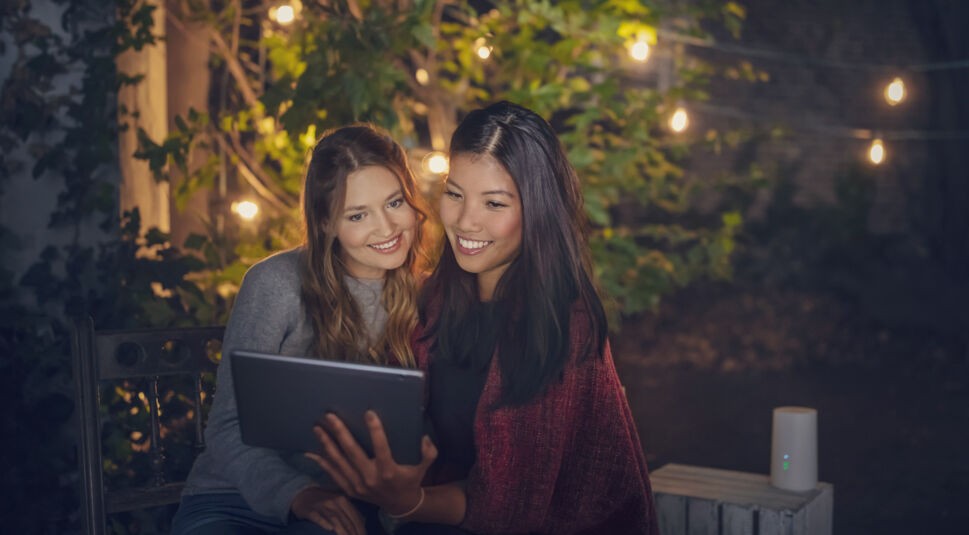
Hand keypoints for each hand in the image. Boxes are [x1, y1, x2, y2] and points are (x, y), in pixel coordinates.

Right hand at [290, 486, 364, 534]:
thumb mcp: (339, 502)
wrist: (302, 495)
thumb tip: (364, 522)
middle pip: (346, 519)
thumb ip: (350, 511)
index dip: (361, 529)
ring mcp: (322, 505)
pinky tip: (330, 529)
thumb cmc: (324, 502)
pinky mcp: (310, 510)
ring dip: (342, 531)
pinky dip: (324, 523)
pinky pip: (317, 517)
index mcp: (343, 499)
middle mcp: (334, 501)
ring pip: (335, 519)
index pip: (355, 516)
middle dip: (353, 533)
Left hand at [306, 410, 437, 515]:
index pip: (381, 447)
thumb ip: (428, 453)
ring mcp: (358, 485)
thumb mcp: (424, 468)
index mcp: (389, 471)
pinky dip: (323, 463)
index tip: (368, 413)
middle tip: (330, 416)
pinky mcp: (350, 490)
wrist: (400, 505)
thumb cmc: (411, 480)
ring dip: (327, 444)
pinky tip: (312, 452)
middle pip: (352, 452)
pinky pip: (333, 474)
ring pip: (339, 462)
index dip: (375, 430)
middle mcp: (371, 478)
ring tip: (317, 428)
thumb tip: (425, 438)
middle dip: (340, 432)